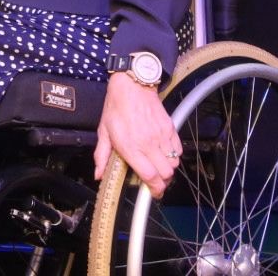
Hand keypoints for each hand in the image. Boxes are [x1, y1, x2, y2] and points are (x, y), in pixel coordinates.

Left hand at [95, 71, 182, 196]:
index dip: (154, 189)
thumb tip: (98, 174)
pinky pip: (179, 149)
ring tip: (158, 165)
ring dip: (168, 168)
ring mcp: (161, 136)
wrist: (132, 86)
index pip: (150, 176)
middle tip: (154, 180)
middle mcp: (148, 143)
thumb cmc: (116, 107)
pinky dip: (174, 155)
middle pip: (166, 174)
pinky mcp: (170, 128)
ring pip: (174, 163)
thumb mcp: (103, 132)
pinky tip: (164, 152)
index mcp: (131, 146)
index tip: (152, 193)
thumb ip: (101, 156)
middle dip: (161, 181)